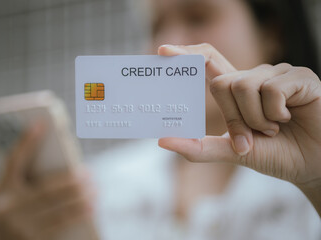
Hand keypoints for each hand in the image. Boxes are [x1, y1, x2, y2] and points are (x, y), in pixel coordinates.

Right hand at [0, 123, 96, 239]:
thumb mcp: (10, 197)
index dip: (26, 141)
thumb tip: (63, 163)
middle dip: (71, 180)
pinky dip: (79, 214)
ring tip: (94, 190)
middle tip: (88, 174)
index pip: (13, 160)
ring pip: (58, 206)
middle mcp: (7, 206)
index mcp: (0, 190)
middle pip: (46, 188)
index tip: (42, 123)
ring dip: (80, 197)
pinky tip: (91, 208)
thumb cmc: (12, 215)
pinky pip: (61, 223)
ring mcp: (19, 225)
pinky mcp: (32, 239)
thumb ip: (27, 180)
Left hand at [157, 44, 320, 214]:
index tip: (163, 52)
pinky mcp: (299, 76)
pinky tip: (291, 118)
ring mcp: (277, 74)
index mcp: (237, 92)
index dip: (187, 54)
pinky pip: (272, 89)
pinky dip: (276, 113)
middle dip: (234, 117)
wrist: (313, 167)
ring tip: (276, 129)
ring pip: (245, 86)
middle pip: (221, 83)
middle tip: (254, 135)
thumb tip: (162, 141)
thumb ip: (199, 148)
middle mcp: (255, 78)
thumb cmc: (275, 156)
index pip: (208, 62)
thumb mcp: (232, 152)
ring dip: (257, 119)